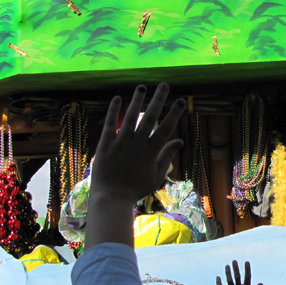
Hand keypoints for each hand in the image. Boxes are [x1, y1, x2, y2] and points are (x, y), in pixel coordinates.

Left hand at [90, 84, 184, 204]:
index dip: (174, 114)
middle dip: (158, 101)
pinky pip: (110, 125)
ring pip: (130, 118)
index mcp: (151, 153)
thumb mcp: (156, 176)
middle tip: (164, 85)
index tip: (181, 101)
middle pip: (150, 119)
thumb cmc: (135, 189)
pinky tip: (117, 98)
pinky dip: (113, 111)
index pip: (165, 129)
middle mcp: (137, 145)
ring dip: (136, 101)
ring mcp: (120, 144)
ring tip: (142, 87)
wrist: (111, 198)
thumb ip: (167, 157)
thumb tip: (180, 141)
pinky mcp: (105, 145)